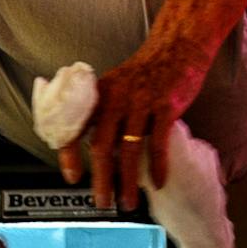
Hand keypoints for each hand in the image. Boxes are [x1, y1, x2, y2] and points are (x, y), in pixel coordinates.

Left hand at [60, 45, 203, 211]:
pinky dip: (158, 166)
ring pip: (129, 150)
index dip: (69, 154)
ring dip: (127, 181)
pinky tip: (158, 183)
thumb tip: (96, 147)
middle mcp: (116, 99)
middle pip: (101, 146)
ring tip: (128, 202)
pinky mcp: (166, 107)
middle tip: (101, 202)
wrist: (177, 45)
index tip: (71, 177)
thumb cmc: (145, 71)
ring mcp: (142, 103)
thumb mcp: (115, 84)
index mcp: (99, 95)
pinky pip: (159, 142)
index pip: (74, 126)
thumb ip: (104, 112)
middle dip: (100, 179)